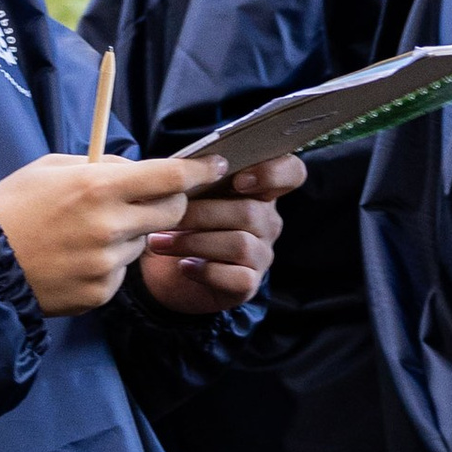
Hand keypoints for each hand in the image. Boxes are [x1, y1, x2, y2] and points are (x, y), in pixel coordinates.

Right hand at [0, 149, 226, 315]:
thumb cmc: (13, 206)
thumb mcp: (52, 168)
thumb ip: (100, 166)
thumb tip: (137, 169)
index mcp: (97, 188)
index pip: (169, 176)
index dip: (199, 170)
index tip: (216, 165)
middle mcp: (109, 227)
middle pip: (171, 212)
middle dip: (169, 203)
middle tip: (149, 199)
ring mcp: (106, 265)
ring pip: (142, 244)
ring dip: (128, 235)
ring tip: (85, 234)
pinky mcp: (100, 293)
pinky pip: (120, 273)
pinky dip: (108, 265)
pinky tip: (75, 259)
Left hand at [138, 153, 303, 315]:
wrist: (164, 270)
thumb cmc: (180, 223)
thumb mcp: (186, 194)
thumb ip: (196, 177)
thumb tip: (183, 167)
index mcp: (259, 190)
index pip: (291, 173)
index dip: (272, 173)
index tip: (239, 180)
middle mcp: (267, 222)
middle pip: (250, 212)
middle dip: (202, 213)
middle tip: (168, 216)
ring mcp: (261, 255)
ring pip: (240, 244)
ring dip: (194, 241)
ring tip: (160, 241)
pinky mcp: (248, 284)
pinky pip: (236, 277)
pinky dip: (205, 271)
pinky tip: (184, 266)